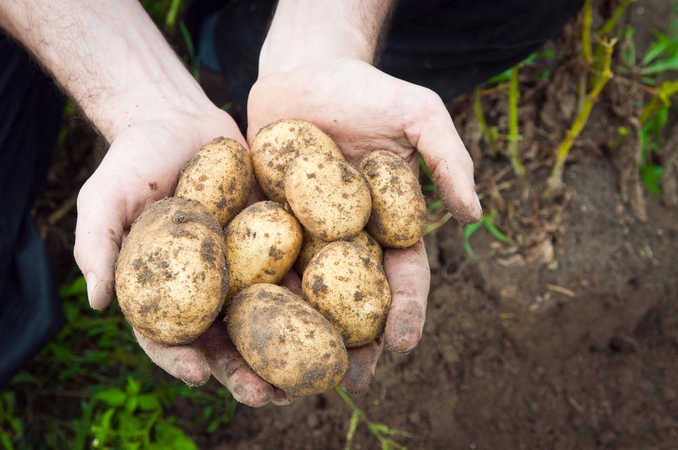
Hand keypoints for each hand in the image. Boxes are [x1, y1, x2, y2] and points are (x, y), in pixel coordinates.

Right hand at [73, 106, 296, 405]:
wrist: (179, 120)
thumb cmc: (133, 160)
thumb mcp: (104, 197)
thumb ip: (96, 245)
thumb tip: (97, 301)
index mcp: (164, 291)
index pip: (169, 337)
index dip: (182, 360)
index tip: (201, 375)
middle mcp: (206, 288)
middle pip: (226, 340)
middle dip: (246, 373)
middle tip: (268, 398)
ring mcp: (243, 267)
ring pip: (266, 318)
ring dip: (287, 353)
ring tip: (310, 380)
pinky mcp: (274, 242)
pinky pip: (295, 271)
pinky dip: (314, 298)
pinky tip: (337, 320)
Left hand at [247, 60, 481, 391]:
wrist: (302, 71)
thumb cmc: (365, 90)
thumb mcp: (417, 113)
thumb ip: (448, 157)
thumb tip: (474, 214)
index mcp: (386, 225)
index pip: (402, 275)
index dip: (405, 310)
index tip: (401, 343)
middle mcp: (344, 239)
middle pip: (351, 299)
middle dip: (354, 341)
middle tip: (351, 378)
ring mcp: (300, 236)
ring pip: (302, 293)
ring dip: (300, 334)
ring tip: (294, 372)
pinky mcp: (260, 224)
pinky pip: (255, 262)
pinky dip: (251, 294)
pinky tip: (241, 326)